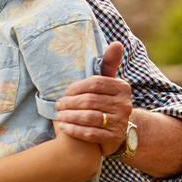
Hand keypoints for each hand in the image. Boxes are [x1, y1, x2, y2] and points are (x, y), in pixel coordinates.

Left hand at [55, 41, 130, 155]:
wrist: (118, 130)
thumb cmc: (106, 101)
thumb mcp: (109, 83)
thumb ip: (109, 64)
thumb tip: (116, 43)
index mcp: (122, 88)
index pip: (95, 83)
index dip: (76, 87)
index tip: (65, 92)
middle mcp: (124, 105)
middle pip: (89, 101)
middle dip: (69, 103)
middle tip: (57, 105)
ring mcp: (120, 122)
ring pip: (89, 117)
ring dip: (69, 116)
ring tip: (59, 115)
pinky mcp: (113, 138)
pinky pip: (90, 133)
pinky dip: (74, 130)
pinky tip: (64, 127)